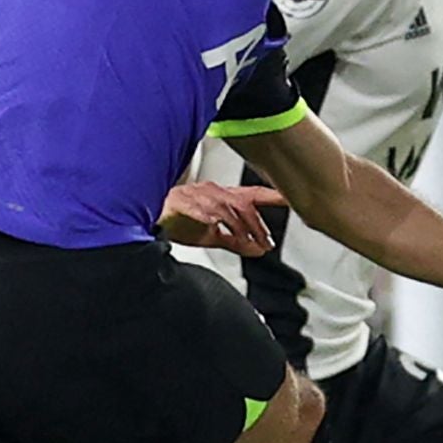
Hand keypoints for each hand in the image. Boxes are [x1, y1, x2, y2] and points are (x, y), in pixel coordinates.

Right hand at [160, 181, 287, 254]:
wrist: (148, 218)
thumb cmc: (177, 222)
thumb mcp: (212, 236)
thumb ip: (236, 241)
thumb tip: (258, 250)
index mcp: (222, 198)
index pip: (254, 195)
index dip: (275, 196)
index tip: (294, 197)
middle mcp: (212, 193)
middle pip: (243, 204)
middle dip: (256, 225)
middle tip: (265, 243)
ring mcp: (197, 197)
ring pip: (225, 209)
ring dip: (239, 227)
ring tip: (245, 242)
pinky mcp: (180, 203)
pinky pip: (198, 209)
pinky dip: (209, 217)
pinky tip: (214, 225)